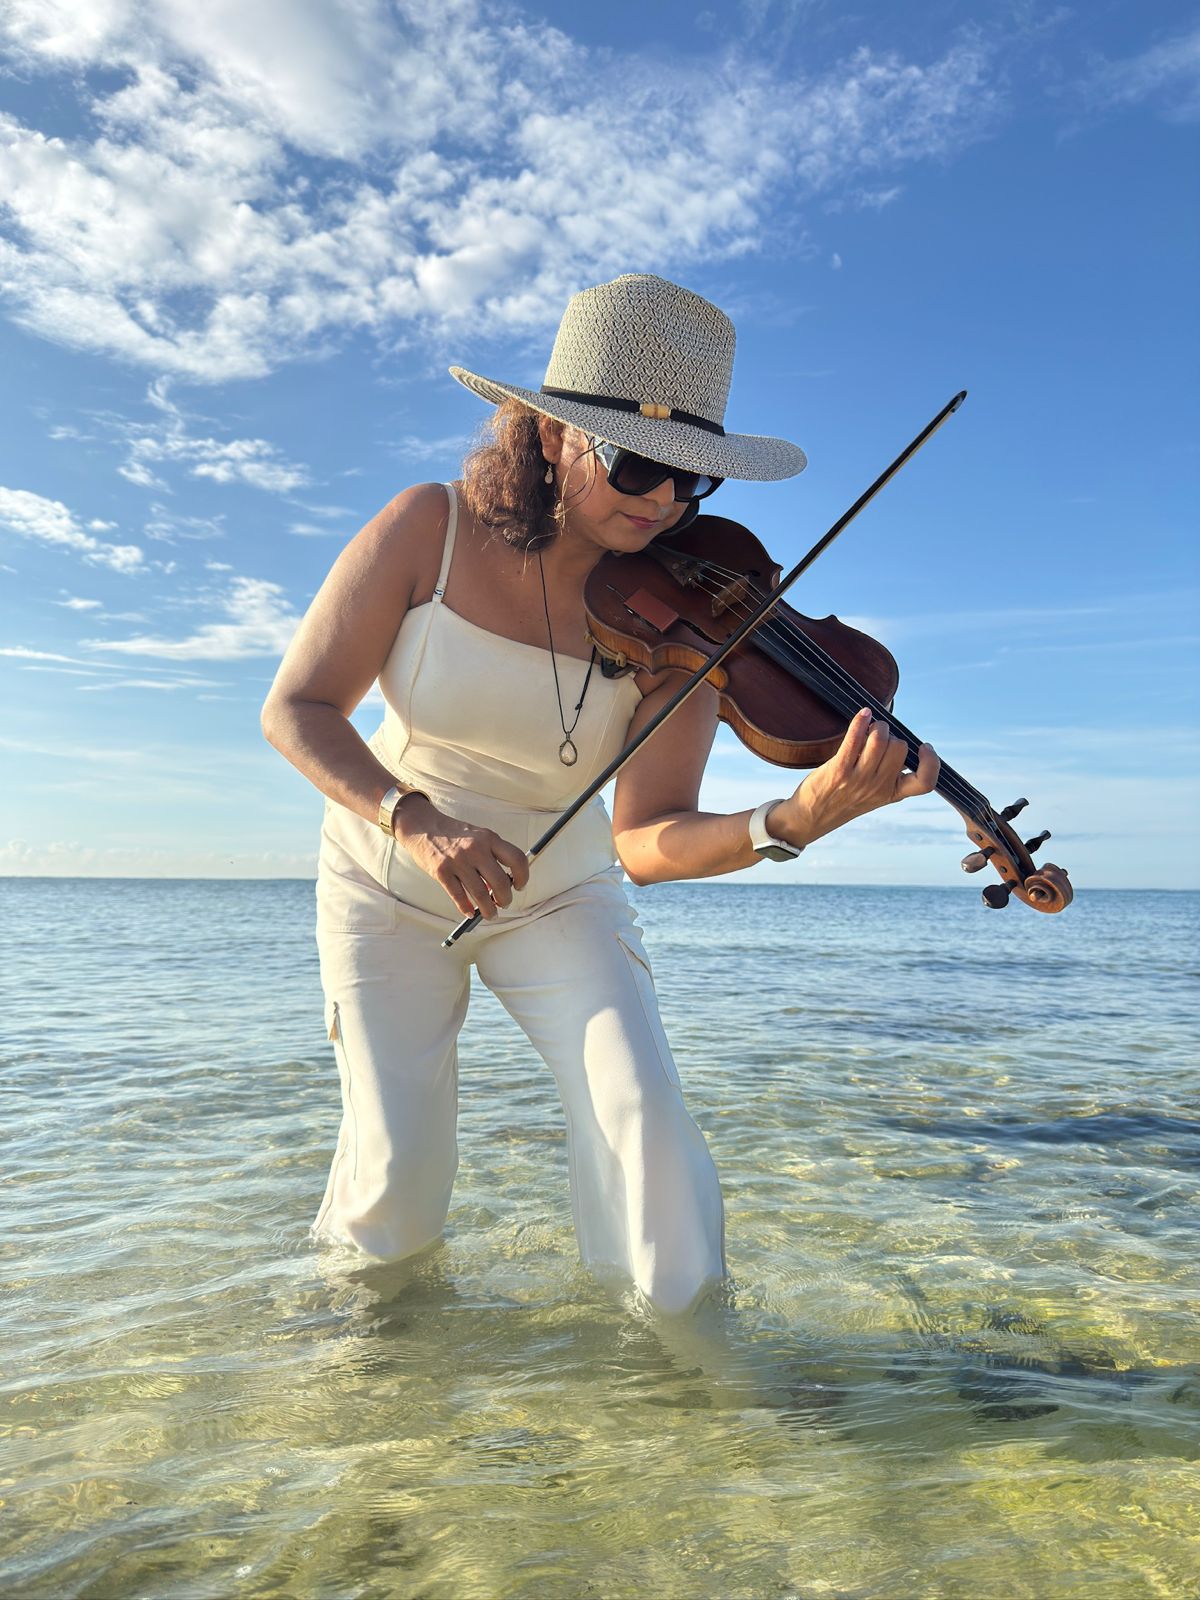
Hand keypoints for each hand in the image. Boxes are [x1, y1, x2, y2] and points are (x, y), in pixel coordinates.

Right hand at [391, 796, 529, 918]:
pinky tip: (470, 912)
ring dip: (488, 910)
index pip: (517, 859)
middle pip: (500, 882)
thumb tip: (504, 882)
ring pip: (481, 894)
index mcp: (489, 838)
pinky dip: (467, 909)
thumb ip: (492, 854)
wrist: (422, 825)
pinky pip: (459, 897)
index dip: (523, 876)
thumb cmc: (454, 833)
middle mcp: (475, 849)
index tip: (519, 886)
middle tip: (504, 903)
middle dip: (506, 899)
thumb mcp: (478, 836)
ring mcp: (458, 861)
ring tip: (490, 914)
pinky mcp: (441, 872)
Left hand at [772, 707, 939, 847]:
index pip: (925, 783)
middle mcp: (879, 788)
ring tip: (869, 729)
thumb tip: (894, 738)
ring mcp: (859, 780)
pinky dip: (861, 721)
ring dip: (877, 726)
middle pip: (900, 748)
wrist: (811, 817)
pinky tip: (863, 714)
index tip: (924, 747)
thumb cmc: (842, 799)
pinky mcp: (839, 770)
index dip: (931, 762)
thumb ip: (888, 773)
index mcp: (892, 794)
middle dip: (892, 734)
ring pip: (881, 740)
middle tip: (878, 736)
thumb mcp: (873, 794)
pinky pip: (855, 738)